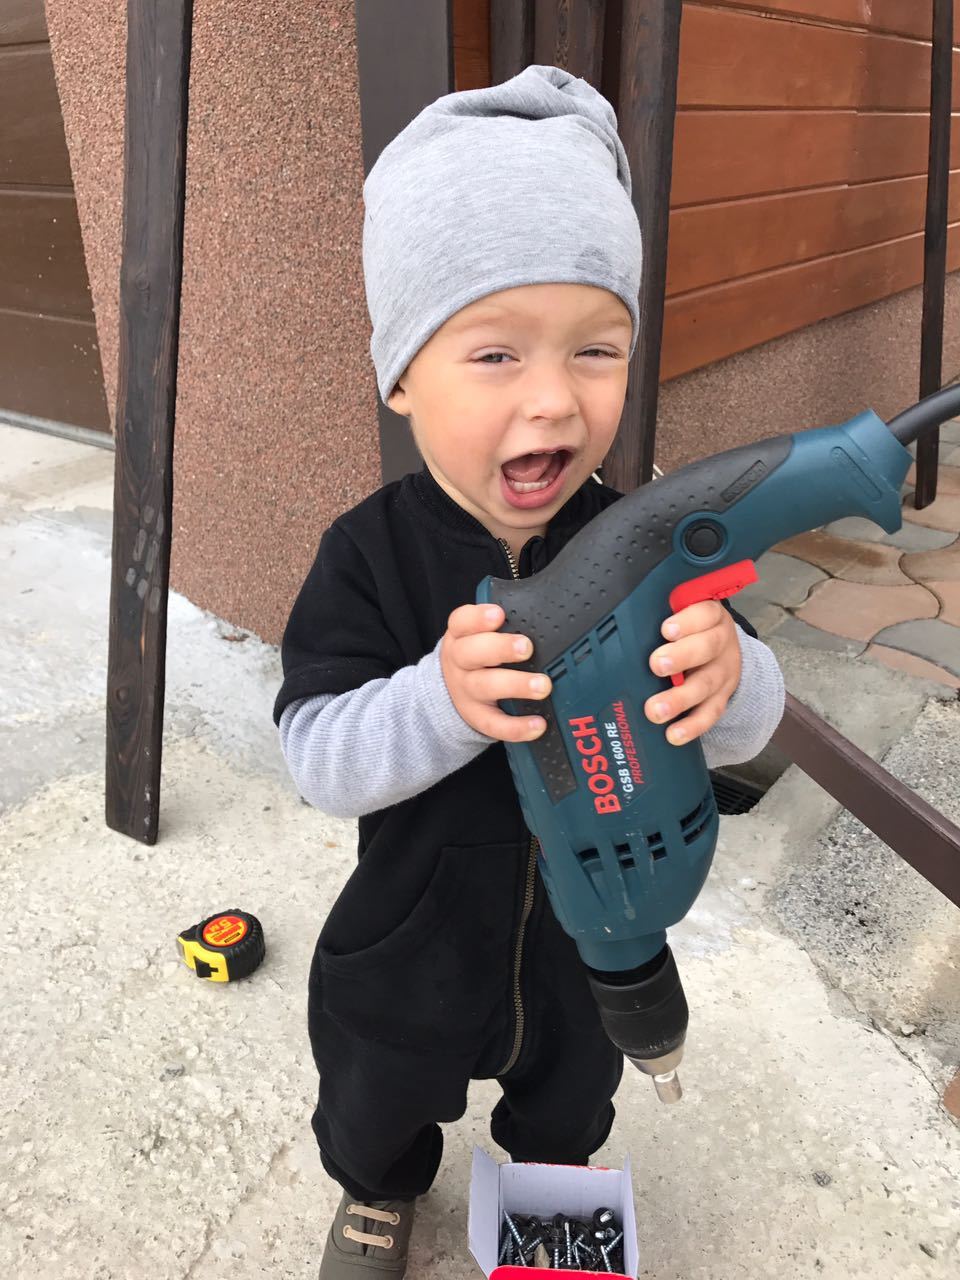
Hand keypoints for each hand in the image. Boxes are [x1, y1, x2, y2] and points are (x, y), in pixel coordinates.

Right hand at [440, 603, 550, 741]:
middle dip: (500, 648)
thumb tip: (548, 610)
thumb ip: (506, 623)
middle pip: (472, 653)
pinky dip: (516, 727)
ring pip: (485, 686)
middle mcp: (460, 662)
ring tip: (543, 686)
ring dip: (515, 685)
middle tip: (527, 647)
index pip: (462, 622)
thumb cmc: (479, 654)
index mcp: (461, 635)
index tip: (499, 614)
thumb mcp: (479, 634)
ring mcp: (466, 691)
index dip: (478, 618)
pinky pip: (494, 724)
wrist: (448, 691)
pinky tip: (539, 725)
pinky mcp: (476, 717)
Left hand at [644, 601, 741, 745]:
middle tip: (656, 665)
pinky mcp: (721, 698)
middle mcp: (721, 644)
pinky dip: (691, 726)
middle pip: (706, 648)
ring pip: (705, 685)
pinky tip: (674, 734)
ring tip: (656, 710)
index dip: (687, 622)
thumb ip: (659, 615)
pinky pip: (709, 714)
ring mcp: (723, 673)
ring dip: (680, 699)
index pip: (705, 613)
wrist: (724, 653)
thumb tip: (626, 624)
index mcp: (710, 618)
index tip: (666, 630)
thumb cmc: (693, 631)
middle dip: (681, 657)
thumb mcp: (683, 615)